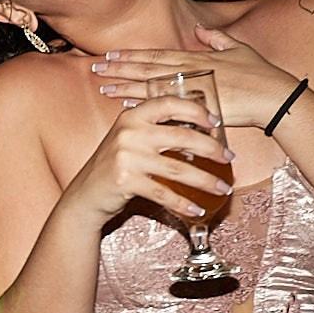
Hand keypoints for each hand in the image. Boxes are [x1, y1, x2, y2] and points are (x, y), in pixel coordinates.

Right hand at [62, 91, 234, 223]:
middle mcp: (129, 132)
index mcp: (132, 116)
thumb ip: (154, 130)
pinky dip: (184, 204)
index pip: (169, 103)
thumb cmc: (113, 166)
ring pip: (178, 168)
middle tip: (229, 158)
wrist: (85, 195)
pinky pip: (164, 193)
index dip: (196, 110)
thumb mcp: (129, 139)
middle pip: (182, 136)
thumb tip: (198, 132)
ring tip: (223, 187)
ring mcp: (127, 157)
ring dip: (206, 180)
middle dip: (212, 149)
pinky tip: (197, 209)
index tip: (216, 124)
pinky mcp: (127, 182)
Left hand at [91, 25, 303, 131]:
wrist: (277, 97)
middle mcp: (191, 68)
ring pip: (151, 83)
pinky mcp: (198, 103)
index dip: (132, 54)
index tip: (111, 54)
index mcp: (198, 56)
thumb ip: (216, 39)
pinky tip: (126, 103)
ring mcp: (193, 85)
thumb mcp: (238, 50)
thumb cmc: (262, 76)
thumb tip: (199, 28)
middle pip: (147, 66)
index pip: (156, 54)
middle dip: (120, 67)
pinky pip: (166, 103)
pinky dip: (145, 102)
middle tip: (93, 67)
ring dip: (124, 84)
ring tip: (101, 86)